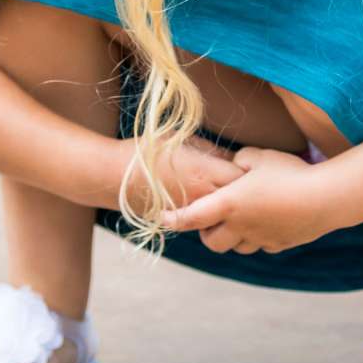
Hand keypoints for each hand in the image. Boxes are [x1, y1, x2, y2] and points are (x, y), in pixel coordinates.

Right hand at [117, 134, 243, 217]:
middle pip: (240, 200)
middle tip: (243, 183)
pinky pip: (206, 223)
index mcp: (205, 172)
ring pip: (224, 216)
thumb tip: (232, 159)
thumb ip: (212, 151)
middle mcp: (202, 196)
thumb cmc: (148, 150)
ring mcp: (192, 212)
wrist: (113, 175)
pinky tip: (208, 207)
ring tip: (227, 197)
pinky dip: (212, 217)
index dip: (249, 171)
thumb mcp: (183, 139)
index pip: (243, 177)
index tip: (246, 165)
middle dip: (244, 192)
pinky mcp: (181, 222)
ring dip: (229, 208)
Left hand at [159, 146, 342, 254]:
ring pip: (237, 247)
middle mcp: (241, 226)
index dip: (174, 219)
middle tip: (212, 218)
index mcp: (229, 203)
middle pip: (212, 242)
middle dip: (207, 233)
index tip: (162, 218)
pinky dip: (258, 236)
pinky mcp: (280, 244)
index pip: (192, 217)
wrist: (327, 198)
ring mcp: (261, 238)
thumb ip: (240, 159)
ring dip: (233, 236)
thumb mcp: (260, 156)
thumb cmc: (290, 172)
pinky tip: (269, 220)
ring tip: (242, 218)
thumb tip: (235, 164)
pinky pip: (261, 245)